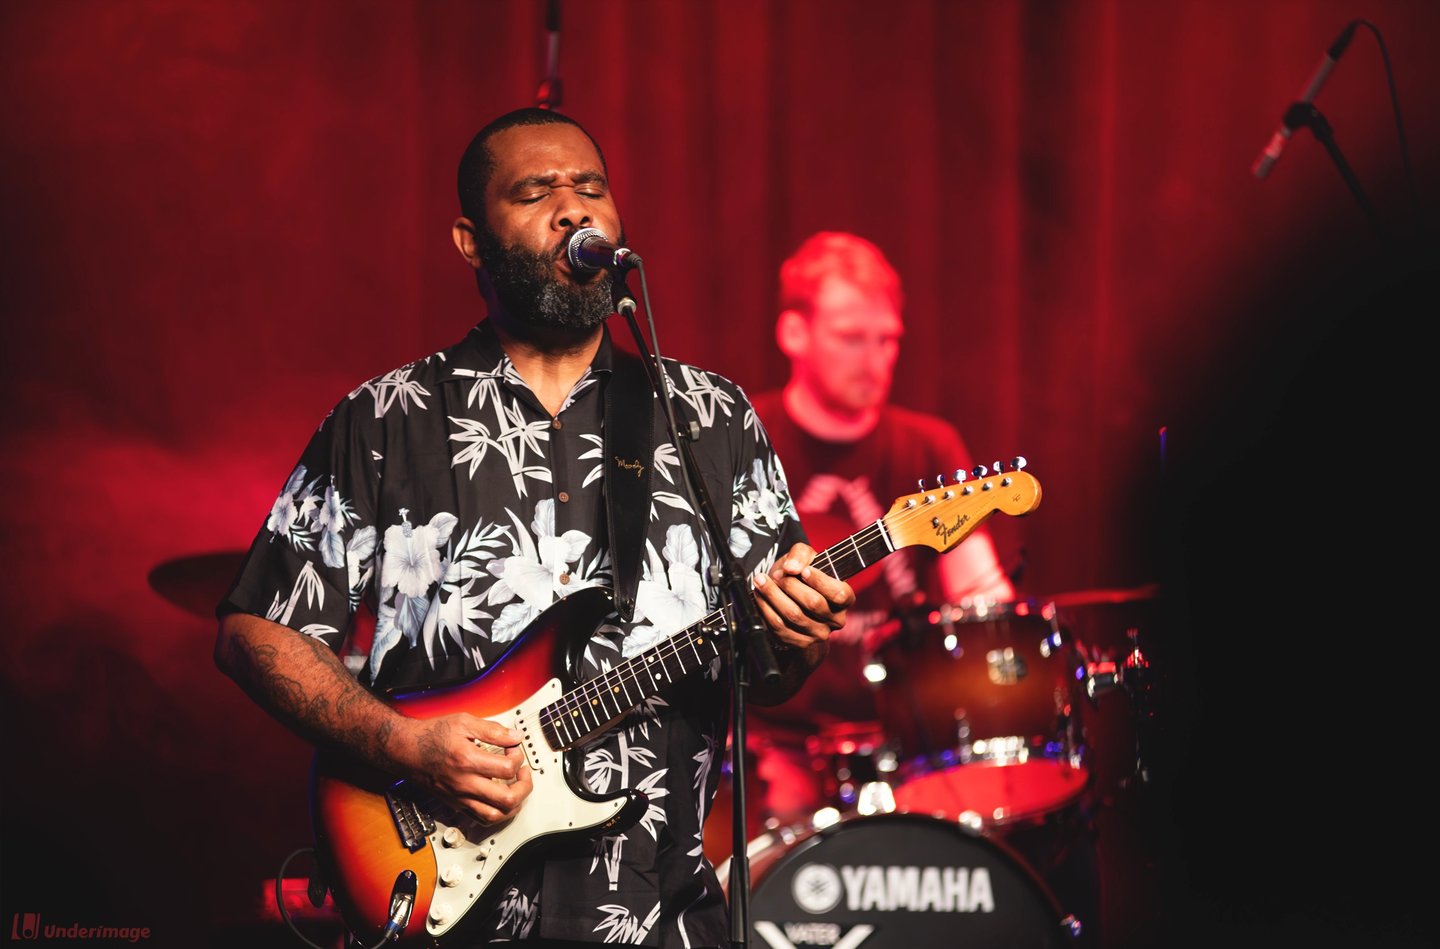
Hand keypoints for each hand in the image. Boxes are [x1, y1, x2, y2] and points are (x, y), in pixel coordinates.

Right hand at [402, 714, 533, 824]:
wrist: (406, 750)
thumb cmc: (430, 736)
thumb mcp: (463, 722)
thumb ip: (492, 730)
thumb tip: (515, 737)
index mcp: (467, 761)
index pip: (507, 769)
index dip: (517, 757)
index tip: (513, 749)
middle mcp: (464, 784)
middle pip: (507, 799)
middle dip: (525, 786)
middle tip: (523, 772)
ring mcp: (460, 797)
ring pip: (496, 816)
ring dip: (514, 804)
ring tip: (516, 788)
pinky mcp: (456, 804)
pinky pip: (481, 819)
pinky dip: (497, 813)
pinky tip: (500, 799)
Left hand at [752, 542, 854, 651]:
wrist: (793, 599)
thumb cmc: (803, 576)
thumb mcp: (806, 558)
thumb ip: (801, 555)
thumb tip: (791, 568)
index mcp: (845, 599)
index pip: (839, 593)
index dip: (820, 581)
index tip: (803, 571)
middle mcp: (836, 619)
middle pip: (813, 603)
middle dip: (790, 585)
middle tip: (777, 575)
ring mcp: (818, 634)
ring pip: (793, 615)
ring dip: (773, 595)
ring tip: (761, 581)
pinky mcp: (799, 642)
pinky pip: (779, 626)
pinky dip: (765, 609)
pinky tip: (759, 596)